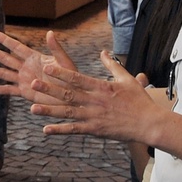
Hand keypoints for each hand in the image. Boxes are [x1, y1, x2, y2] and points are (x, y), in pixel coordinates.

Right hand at [0, 30, 78, 104]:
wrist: (72, 96)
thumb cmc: (71, 77)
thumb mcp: (64, 61)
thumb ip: (56, 48)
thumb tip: (50, 33)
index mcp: (34, 58)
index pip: (16, 46)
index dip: (5, 40)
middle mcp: (26, 68)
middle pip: (5, 58)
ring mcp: (24, 80)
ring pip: (3, 73)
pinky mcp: (24, 93)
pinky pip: (8, 90)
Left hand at [28, 42, 162, 142]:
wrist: (150, 123)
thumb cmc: (139, 100)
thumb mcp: (127, 78)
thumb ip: (112, 65)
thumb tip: (103, 52)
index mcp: (101, 87)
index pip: (77, 78)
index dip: (61, 73)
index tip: (47, 68)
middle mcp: (95, 101)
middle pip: (68, 94)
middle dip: (49, 89)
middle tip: (32, 84)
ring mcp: (94, 116)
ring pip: (67, 113)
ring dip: (49, 110)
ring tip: (32, 108)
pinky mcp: (95, 130)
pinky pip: (75, 130)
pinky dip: (60, 130)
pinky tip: (46, 130)